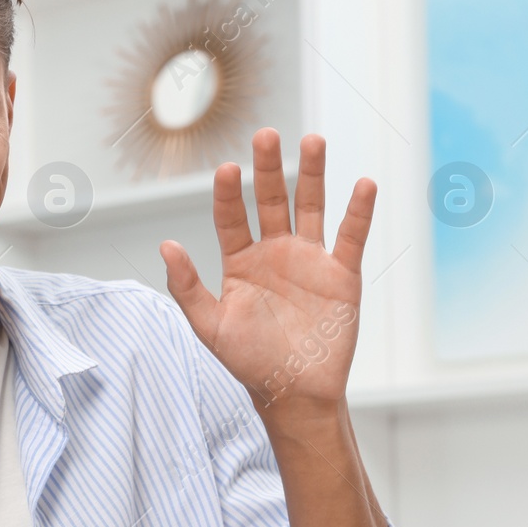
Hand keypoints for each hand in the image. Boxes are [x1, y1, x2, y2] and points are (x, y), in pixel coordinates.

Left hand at [159, 129, 374, 417]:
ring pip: (311, 207)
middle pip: (272, 200)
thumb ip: (186, 286)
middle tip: (266, 134)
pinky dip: (358, 211)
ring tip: (312, 140)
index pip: (231, 217)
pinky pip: (351, 237)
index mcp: (240, 262)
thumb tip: (165, 246)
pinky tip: (362, 184)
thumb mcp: (210, 326)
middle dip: (269, 168)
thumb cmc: (249, 362)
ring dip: (312, 174)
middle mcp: (274, 253)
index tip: (227, 169)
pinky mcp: (341, 274)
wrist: (293, 392)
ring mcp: (309, 260)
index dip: (229, 194)